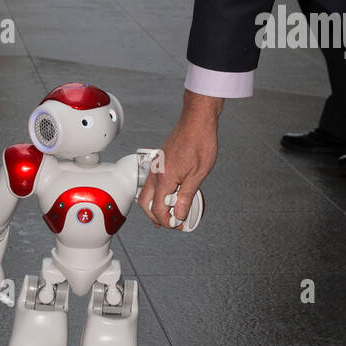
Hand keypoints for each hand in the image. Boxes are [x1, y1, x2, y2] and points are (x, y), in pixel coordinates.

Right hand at [138, 92, 221, 228]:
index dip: (166, 220)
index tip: (176, 224)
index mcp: (165, 177)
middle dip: (155, 216)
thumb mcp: (198, 174)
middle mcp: (156, 172)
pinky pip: (153, 181)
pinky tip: (173, 192)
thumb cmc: (200, 141)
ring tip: (171, 210)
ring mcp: (157, 165)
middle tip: (170, 222)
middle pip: (145, 202)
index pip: (158, 208)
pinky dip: (159, 192)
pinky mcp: (160, 160)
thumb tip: (179, 213)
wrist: (197, 120)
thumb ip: (187, 196)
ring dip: (156, 204)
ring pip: (147, 191)